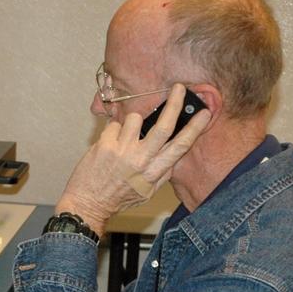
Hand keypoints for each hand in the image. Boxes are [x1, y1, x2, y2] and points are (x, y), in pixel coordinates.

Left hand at [58, 84, 211, 233]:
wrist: (87, 204)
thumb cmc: (118, 199)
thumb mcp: (147, 192)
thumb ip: (162, 174)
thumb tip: (174, 156)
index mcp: (154, 172)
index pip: (181, 146)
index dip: (195, 128)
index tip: (204, 113)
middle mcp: (141, 160)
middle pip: (164, 126)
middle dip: (174, 104)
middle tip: (178, 88)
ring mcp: (122, 151)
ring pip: (135, 118)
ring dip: (131, 123)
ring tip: (124, 138)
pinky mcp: (105, 145)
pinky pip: (114, 124)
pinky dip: (112, 131)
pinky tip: (108, 144)